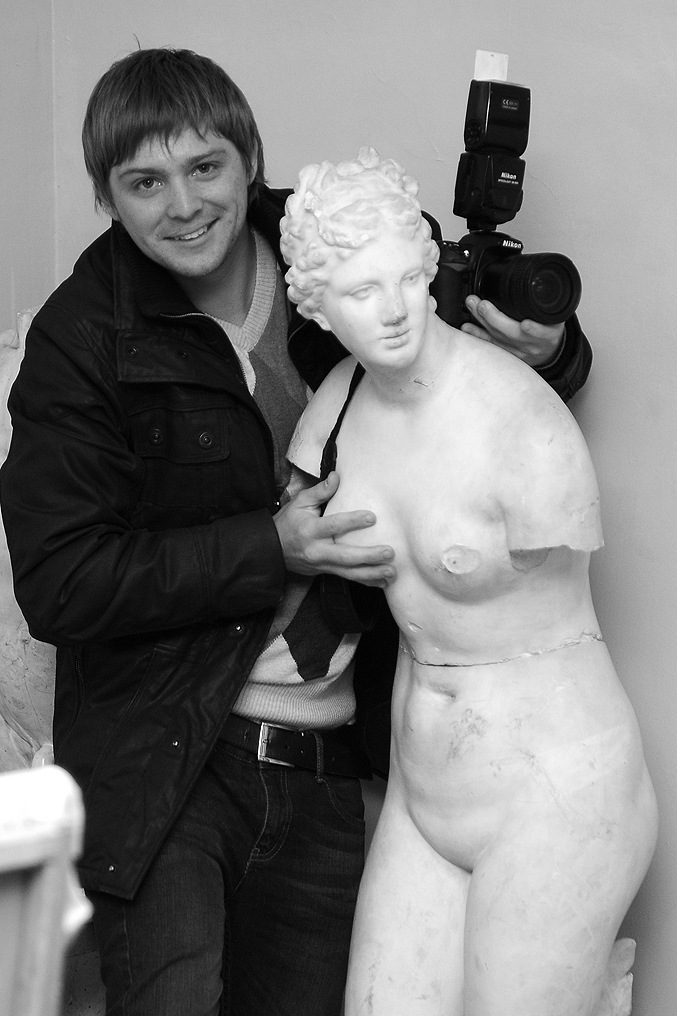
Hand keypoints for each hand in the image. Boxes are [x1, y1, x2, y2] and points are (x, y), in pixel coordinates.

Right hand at [273, 471, 395, 586]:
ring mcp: (322, 565)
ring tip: (391, 571)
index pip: (334, 525)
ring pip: (349, 572)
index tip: (372, 517)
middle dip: (368, 556)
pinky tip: (383, 582)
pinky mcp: (326, 573)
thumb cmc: (289, 523)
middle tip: (388, 552)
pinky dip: (367, 581)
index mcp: (311, 530)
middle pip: (345, 556)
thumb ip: (321, 491)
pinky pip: (348, 579)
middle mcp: (317, 550)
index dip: (352, 522)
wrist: (272, 549)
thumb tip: (337, 477)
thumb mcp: (300, 503)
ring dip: (372, 573)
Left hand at [461, 295, 564, 367]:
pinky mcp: (506, 355)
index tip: (526, 324)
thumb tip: (538, 281)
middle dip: (495, 318)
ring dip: (482, 323)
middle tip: (482, 304)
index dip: (535, 329)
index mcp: (549, 333)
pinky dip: (478, 335)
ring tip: (472, 307)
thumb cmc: (550, 330)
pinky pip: (490, 345)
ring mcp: (518, 351)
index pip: (543, 332)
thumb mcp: (556, 316)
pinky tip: (467, 327)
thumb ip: (546, 304)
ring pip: (498, 338)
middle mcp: (533, 344)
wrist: (548, 351)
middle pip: (514, 333)